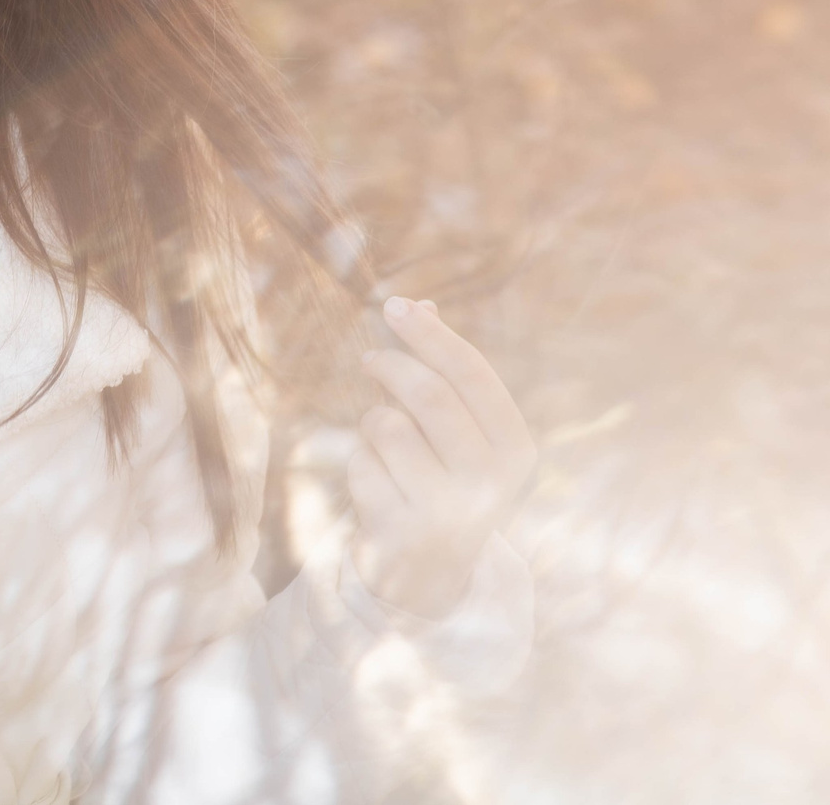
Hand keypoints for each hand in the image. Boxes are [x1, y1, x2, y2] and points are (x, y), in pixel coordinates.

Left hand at [347, 296, 536, 619]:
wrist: (429, 571)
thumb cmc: (443, 478)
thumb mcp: (459, 430)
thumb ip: (442, 371)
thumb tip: (421, 304)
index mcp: (515, 450)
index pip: (473, 375)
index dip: (431, 334)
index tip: (394, 304)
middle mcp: (490, 483)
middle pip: (429, 395)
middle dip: (391, 365)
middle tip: (371, 360)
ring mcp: (446, 511)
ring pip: (387, 426)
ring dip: (373, 421)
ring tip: (383, 442)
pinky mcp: (400, 530)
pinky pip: (361, 463)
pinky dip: (359, 460)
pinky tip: (378, 485)